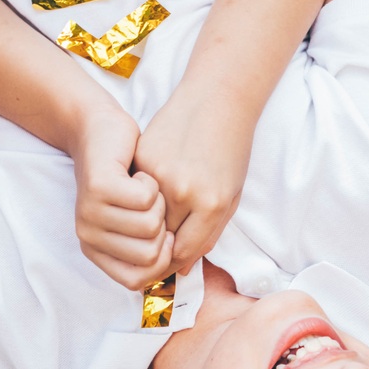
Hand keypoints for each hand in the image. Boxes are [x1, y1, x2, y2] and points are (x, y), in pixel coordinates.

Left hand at [70, 108, 172, 289]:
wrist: (101, 130)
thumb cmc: (128, 176)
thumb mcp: (139, 217)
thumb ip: (157, 245)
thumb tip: (181, 270)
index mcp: (98, 250)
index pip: (140, 279)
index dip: (166, 256)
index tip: (166, 227)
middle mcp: (88, 237)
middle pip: (151, 256)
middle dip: (165, 227)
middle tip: (153, 202)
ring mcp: (90, 213)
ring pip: (151, 226)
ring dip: (160, 202)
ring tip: (147, 185)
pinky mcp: (98, 186)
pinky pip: (144, 198)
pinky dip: (150, 183)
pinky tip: (139, 172)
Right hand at [132, 88, 254, 277]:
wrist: (217, 101)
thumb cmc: (231, 149)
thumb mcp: (231, 195)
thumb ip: (209, 233)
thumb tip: (184, 267)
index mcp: (211, 204)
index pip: (184, 251)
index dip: (177, 262)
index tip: (173, 262)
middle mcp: (183, 192)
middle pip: (162, 239)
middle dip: (161, 248)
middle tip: (160, 248)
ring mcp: (160, 174)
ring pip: (145, 218)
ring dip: (149, 225)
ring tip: (155, 224)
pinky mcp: (143, 159)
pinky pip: (137, 193)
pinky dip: (141, 200)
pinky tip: (148, 197)